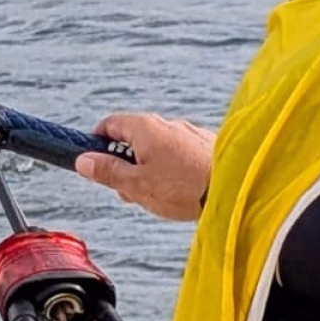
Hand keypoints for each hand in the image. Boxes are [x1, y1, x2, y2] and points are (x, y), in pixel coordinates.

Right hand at [74, 112, 214, 220]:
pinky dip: (172, 170)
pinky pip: (179, 154)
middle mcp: (167, 124)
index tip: (93, 162)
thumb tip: (84, 161)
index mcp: (145, 127)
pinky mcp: (206, 146)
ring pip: (157, 148)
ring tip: (156, 197)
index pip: (110, 124)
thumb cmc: (184, 188)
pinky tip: (180, 192)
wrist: (235, 189)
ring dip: (148, 169)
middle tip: (128, 191)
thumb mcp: (136, 185)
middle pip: (134, 138)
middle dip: (125, 164)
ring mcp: (189, 133)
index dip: (96, 143)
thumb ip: (108, 172)